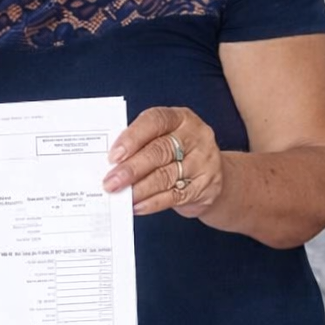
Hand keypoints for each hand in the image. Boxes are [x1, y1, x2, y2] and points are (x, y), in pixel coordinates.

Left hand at [103, 106, 223, 218]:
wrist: (213, 175)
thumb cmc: (177, 153)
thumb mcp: (163, 138)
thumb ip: (141, 144)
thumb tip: (112, 164)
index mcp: (180, 118)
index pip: (155, 121)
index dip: (132, 138)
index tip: (113, 156)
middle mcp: (195, 136)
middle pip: (160, 151)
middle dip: (131, 169)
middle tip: (111, 182)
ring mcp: (203, 162)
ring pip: (166, 176)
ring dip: (139, 189)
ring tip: (120, 196)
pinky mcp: (205, 186)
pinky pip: (175, 196)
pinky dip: (152, 203)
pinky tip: (137, 206)